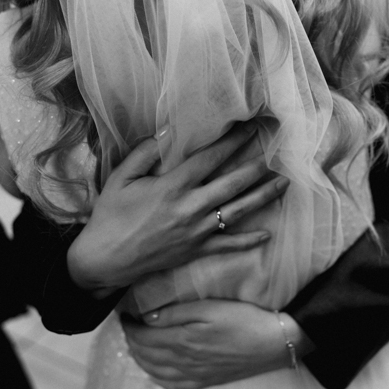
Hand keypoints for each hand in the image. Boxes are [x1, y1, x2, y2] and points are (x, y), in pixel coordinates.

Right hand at [67, 122, 289, 296]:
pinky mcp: (195, 251)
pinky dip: (248, 241)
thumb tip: (169, 131)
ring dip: (262, 197)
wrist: (104, 260)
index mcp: (172, 187)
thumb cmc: (110, 215)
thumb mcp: (121, 178)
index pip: (210, 158)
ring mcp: (195, 232)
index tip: (250, 128)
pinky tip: (267, 234)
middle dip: (256, 165)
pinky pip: (228, 246)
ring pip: (237, 211)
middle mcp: (189, 208)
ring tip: (284, 184)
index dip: (232, 141)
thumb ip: (145, 153)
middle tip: (276, 151)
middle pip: (232, 184)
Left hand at [121, 300, 310, 388]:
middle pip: (144, 355)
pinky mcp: (205, 381)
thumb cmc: (246, 319)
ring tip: (136, 342)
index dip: (128, 325)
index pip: (141, 337)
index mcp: (182, 341)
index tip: (124, 313)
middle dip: (130, 340)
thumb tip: (147, 316)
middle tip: (128, 325)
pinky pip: (172, 385)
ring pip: (154, 371)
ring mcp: (194, 374)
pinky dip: (157, 377)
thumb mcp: (211, 306)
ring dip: (140, 357)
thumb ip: (177, 311)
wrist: (275, 342)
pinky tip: (157, 369)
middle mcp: (184, 362)